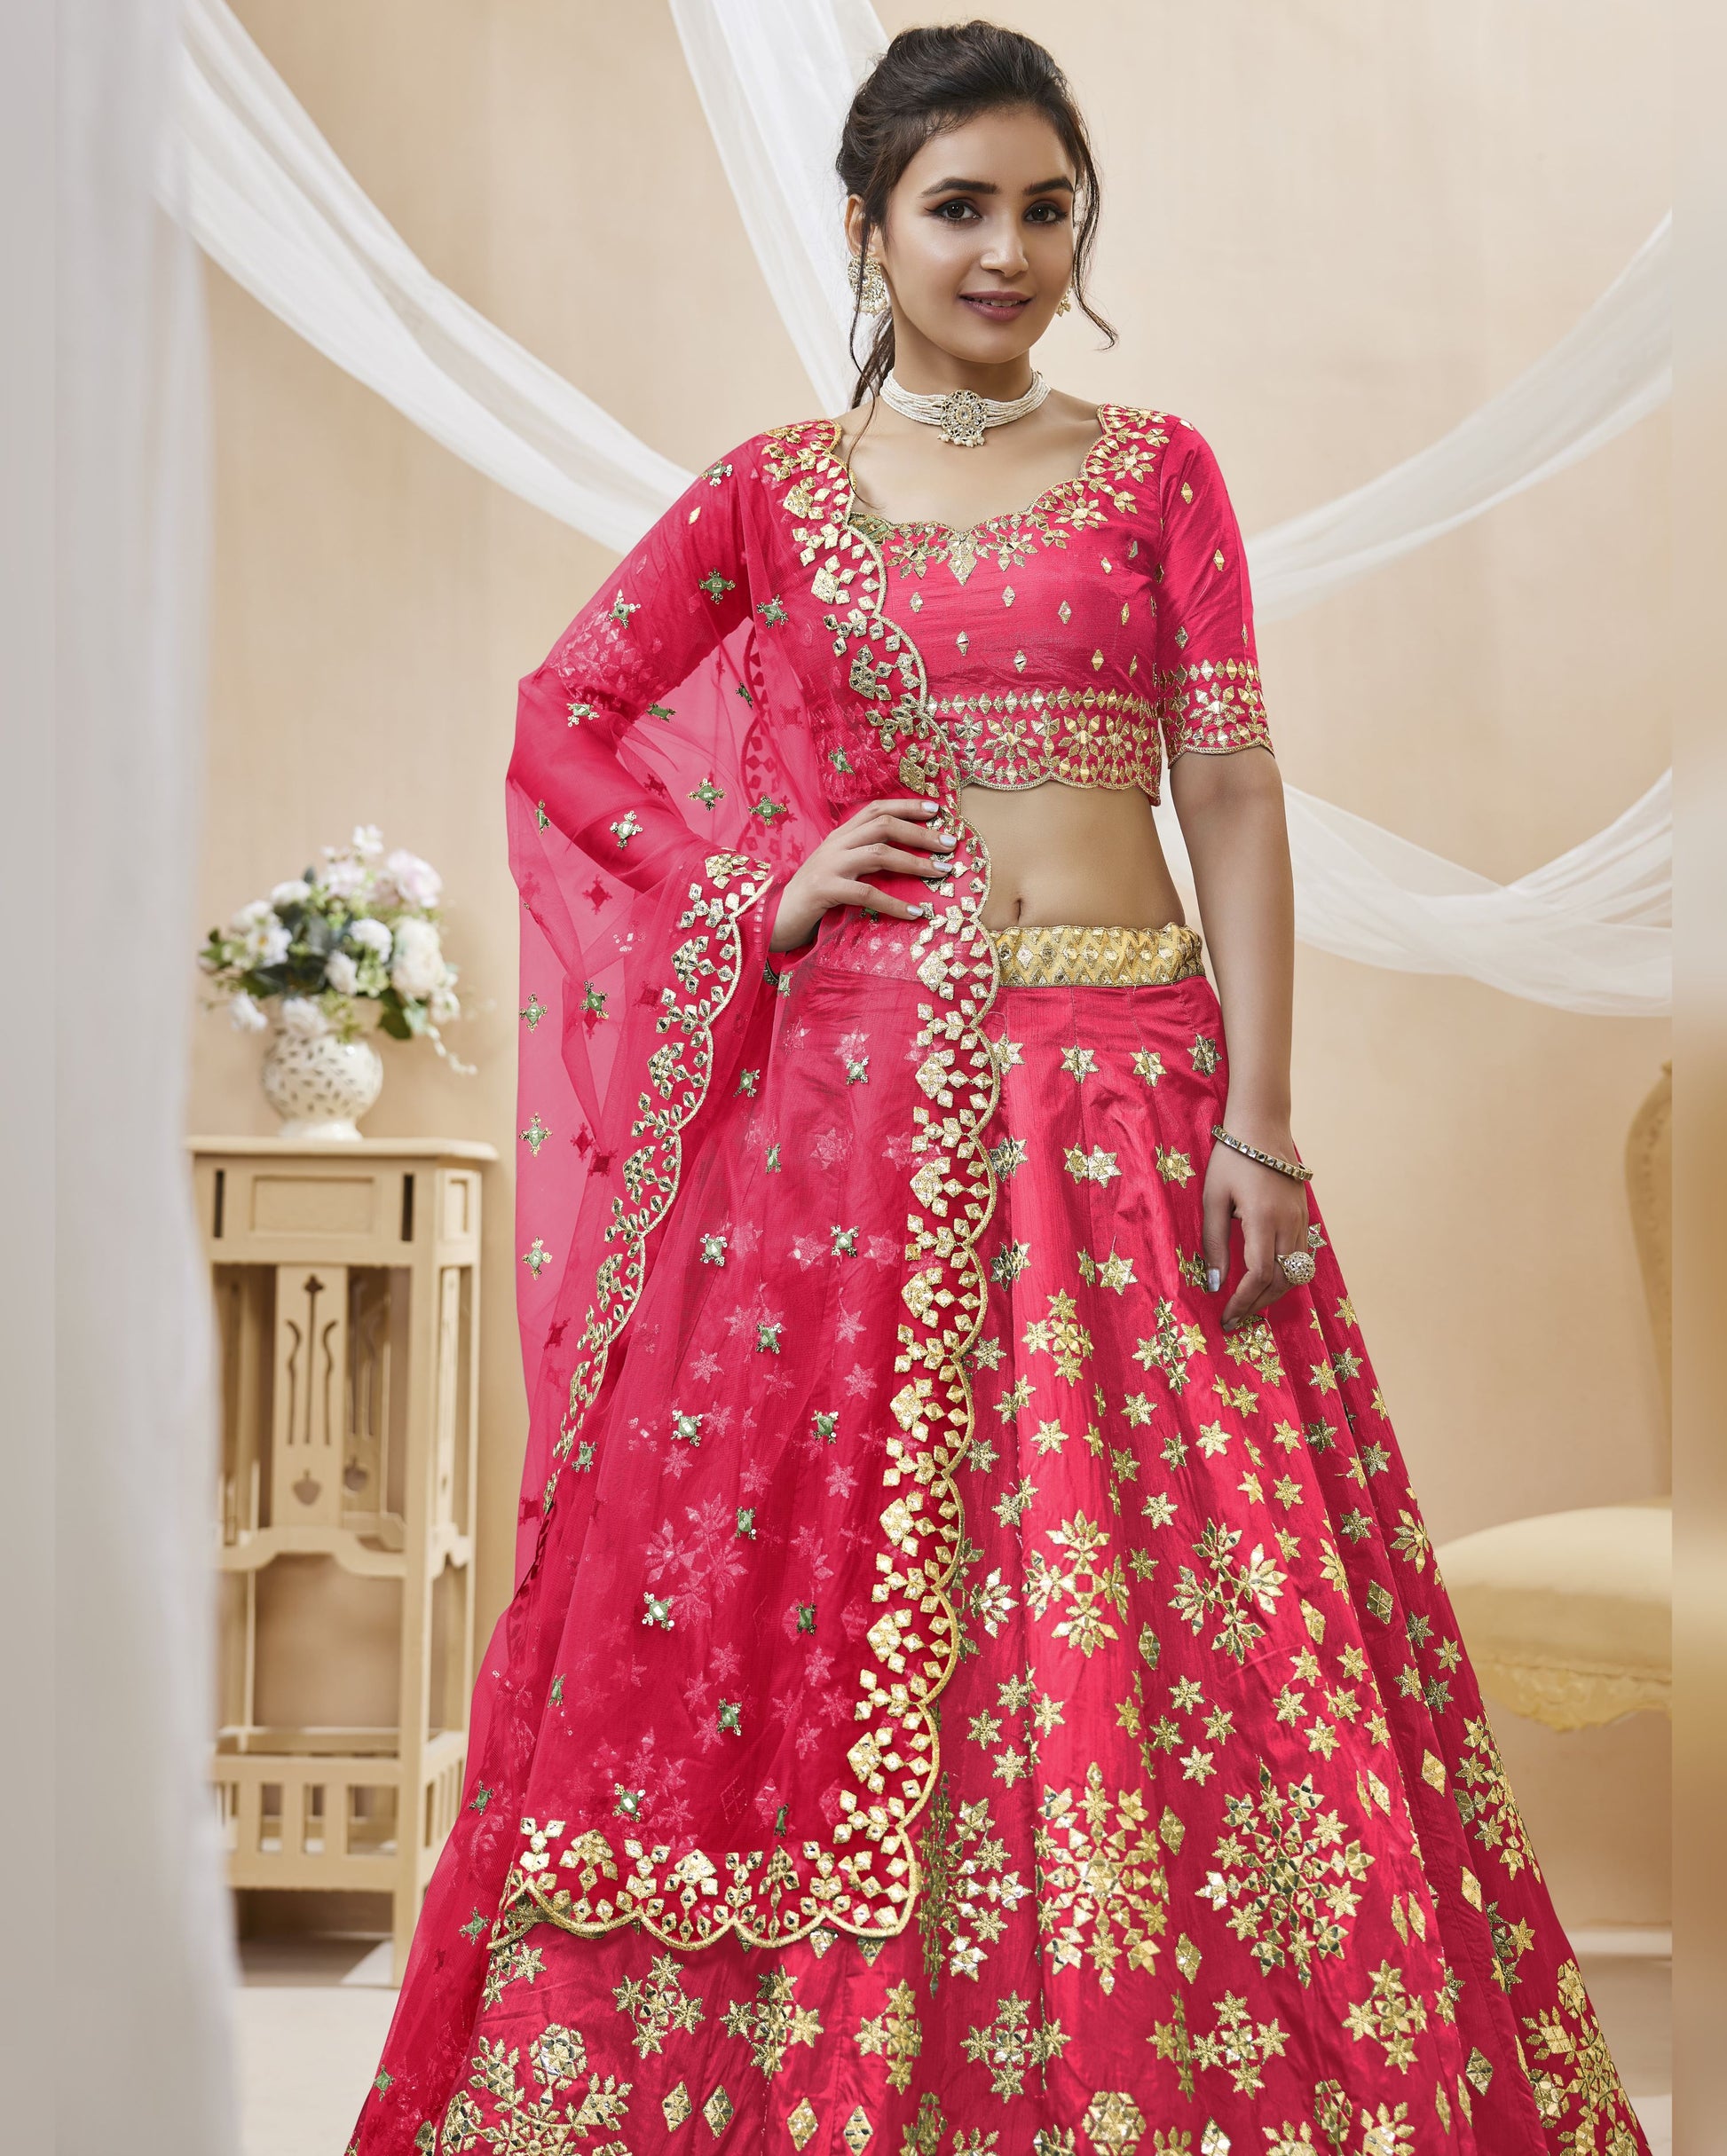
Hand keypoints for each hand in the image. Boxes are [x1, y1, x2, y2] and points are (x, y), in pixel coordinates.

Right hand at [768, 797, 954, 951]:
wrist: (772, 919)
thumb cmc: (810, 899)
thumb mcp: (837, 871)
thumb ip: (861, 860)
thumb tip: (903, 859)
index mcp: (839, 836)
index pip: (876, 809)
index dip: (907, 806)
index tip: (937, 809)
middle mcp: (835, 844)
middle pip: (884, 825)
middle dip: (921, 832)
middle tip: (950, 843)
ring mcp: (828, 865)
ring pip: (879, 853)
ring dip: (915, 862)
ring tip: (941, 872)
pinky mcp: (824, 890)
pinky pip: (867, 893)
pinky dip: (895, 903)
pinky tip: (916, 912)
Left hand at [1201, 1113, 1310, 1330]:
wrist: (1262, 1127)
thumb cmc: (1231, 1159)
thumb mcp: (1212, 1200)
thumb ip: (1213, 1243)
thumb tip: (1214, 1284)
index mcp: (1263, 1218)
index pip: (1260, 1274)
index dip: (1244, 1301)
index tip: (1227, 1316)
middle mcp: (1289, 1222)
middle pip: (1282, 1280)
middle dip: (1258, 1304)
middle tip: (1235, 1317)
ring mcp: (1302, 1219)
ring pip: (1297, 1272)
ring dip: (1274, 1293)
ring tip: (1249, 1303)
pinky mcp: (1305, 1216)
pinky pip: (1302, 1256)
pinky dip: (1286, 1275)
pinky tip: (1267, 1280)